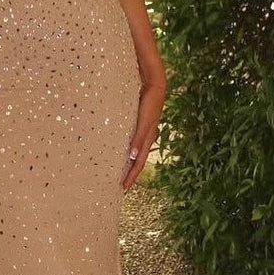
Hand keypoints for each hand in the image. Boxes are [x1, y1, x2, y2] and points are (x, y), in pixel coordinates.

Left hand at [122, 73, 165, 190]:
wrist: (155, 86)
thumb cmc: (150, 104)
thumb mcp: (144, 122)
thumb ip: (138, 138)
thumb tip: (133, 157)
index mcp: (148, 140)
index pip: (139, 163)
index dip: (132, 176)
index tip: (123, 188)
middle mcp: (145, 138)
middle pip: (137, 161)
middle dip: (130, 174)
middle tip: (120, 186)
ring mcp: (142, 132)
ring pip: (134, 152)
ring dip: (127, 163)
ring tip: (118, 171)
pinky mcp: (137, 124)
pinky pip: (131, 142)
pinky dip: (126, 150)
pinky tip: (119, 150)